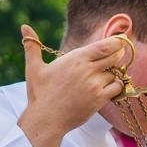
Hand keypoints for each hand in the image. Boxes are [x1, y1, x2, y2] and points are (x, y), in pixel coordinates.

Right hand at [18, 28, 126, 146]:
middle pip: (115, 57)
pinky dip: (115, 86)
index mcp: (75, 58)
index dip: (116, 42)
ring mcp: (94, 85)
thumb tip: (24, 27)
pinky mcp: (99, 99)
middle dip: (118, 55)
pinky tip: (108, 87)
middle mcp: (87, 69)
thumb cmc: (39, 94)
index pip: (104, 46)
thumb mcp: (33, 67)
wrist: (45, 119)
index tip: (121, 40)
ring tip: (106, 75)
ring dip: (114, 73)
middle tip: (118, 55)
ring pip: (115, 73)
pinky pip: (116, 88)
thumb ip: (32, 46)